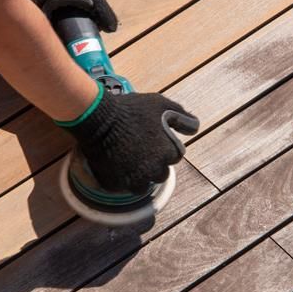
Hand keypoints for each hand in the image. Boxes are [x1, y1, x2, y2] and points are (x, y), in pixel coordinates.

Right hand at [60, 89, 199, 192]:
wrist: (97, 117)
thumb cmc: (131, 109)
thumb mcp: (161, 104)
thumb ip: (182, 116)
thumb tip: (195, 126)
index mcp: (168, 153)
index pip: (174, 156)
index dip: (164, 147)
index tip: (152, 139)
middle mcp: (154, 170)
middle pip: (160, 174)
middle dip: (153, 164)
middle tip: (139, 149)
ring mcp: (134, 180)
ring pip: (143, 185)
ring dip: (139, 175)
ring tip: (127, 160)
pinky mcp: (116, 184)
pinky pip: (123, 187)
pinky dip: (121, 179)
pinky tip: (115, 164)